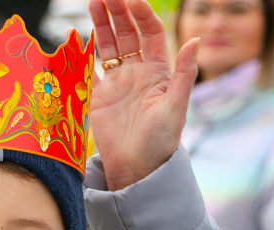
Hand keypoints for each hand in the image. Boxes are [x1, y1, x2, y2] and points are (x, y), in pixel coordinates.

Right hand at [88, 0, 198, 189]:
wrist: (136, 169)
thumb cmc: (160, 142)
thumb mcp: (176, 107)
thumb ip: (184, 73)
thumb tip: (196, 39)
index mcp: (158, 72)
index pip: (150, 33)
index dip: (141, 14)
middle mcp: (137, 73)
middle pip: (127, 33)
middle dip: (117, 11)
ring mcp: (117, 83)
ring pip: (108, 46)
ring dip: (101, 24)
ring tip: (92, 2)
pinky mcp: (98, 97)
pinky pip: (89, 69)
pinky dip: (83, 53)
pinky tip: (78, 35)